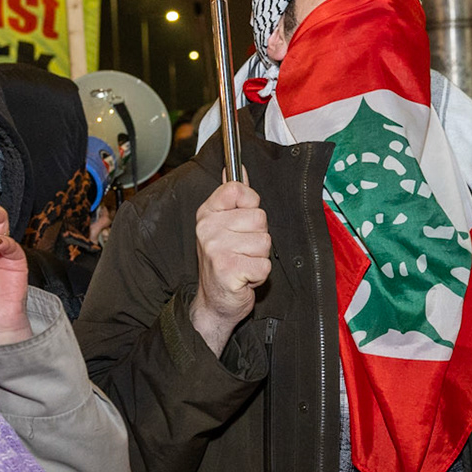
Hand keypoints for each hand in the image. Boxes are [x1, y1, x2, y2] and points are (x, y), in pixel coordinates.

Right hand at [191, 175, 269, 355]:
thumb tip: (237, 170)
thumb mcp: (222, 225)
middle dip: (258, 237)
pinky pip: (264, 264)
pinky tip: (244, 277)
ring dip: (259, 257)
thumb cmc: (222, 263)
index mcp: (207, 213)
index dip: (250, 204)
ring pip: (264, 241)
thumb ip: (232, 197)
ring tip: (243, 263)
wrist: (214, 302)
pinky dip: (260, 275)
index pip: (237, 189)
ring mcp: (216, 249)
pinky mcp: (228, 269)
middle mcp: (208, 229)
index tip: (242, 220)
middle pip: (259, 217)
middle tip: (242, 250)